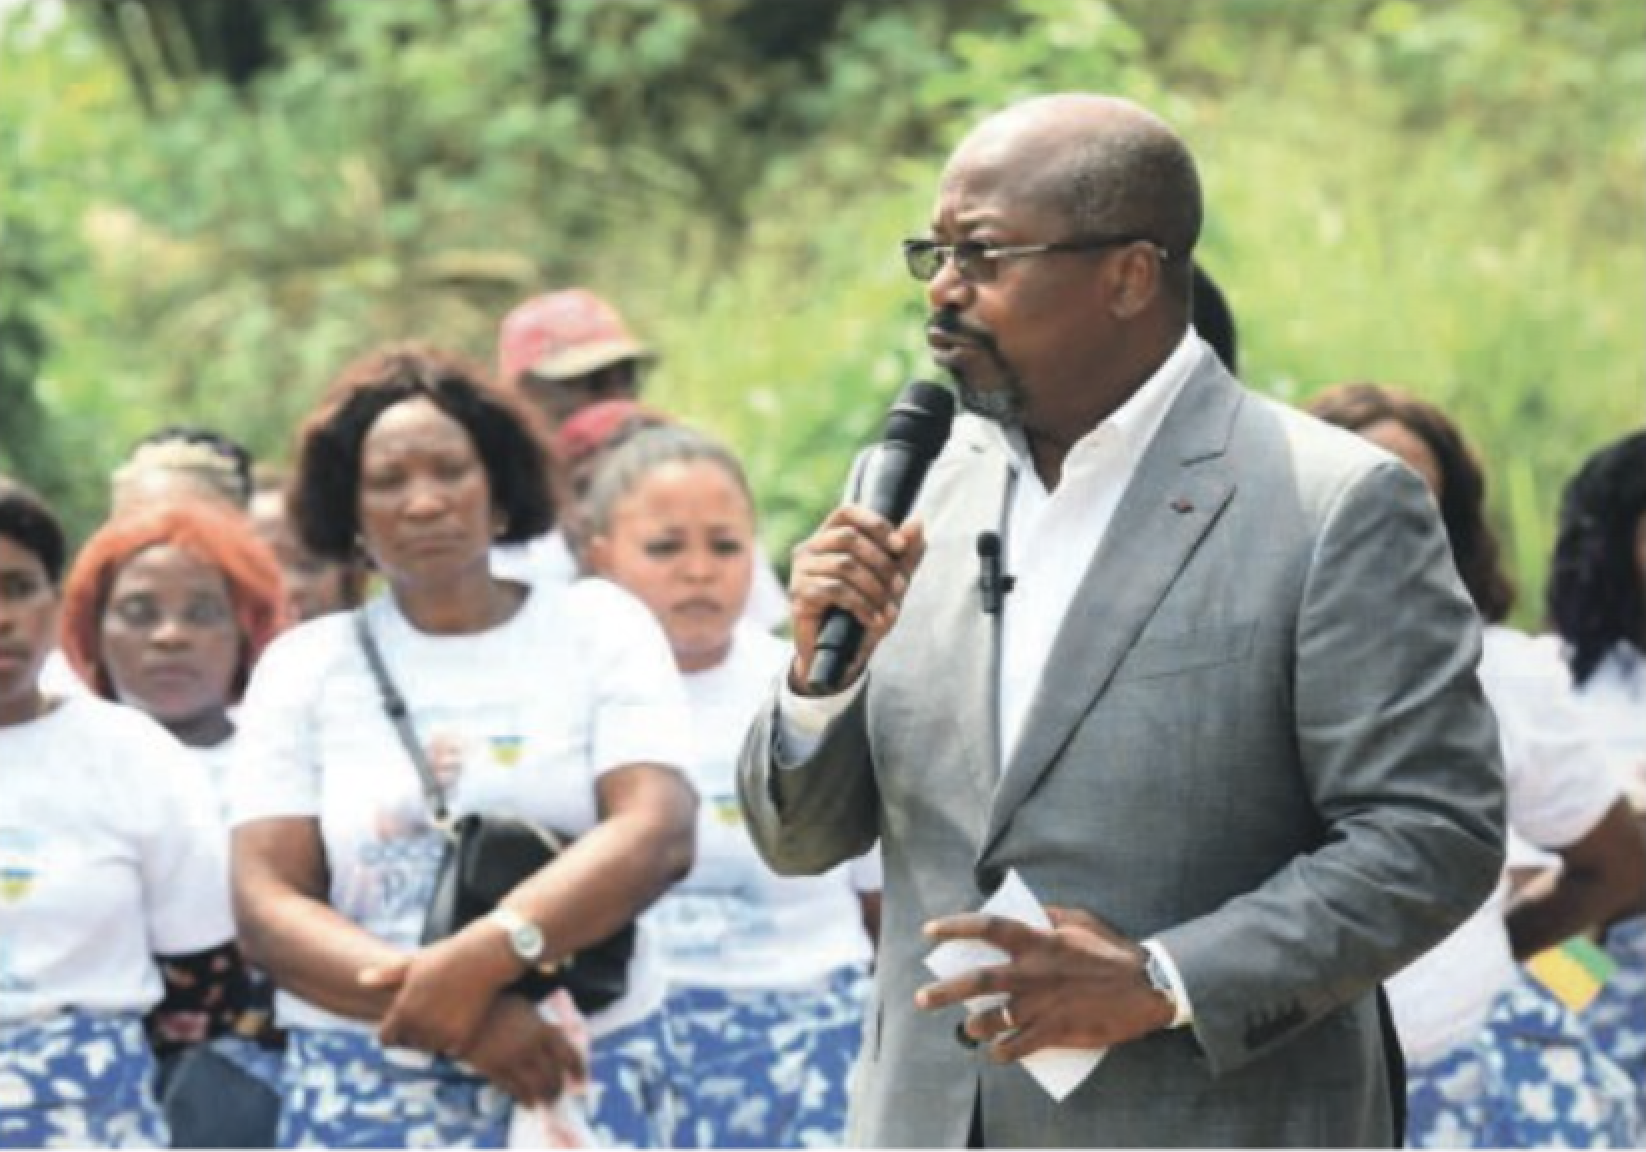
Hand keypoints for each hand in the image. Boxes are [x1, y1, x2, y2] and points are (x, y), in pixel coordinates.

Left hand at [362, 931, 511, 1056]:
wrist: (484, 957)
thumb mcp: (413, 963)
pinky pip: (451, 1050)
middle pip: (409, 1043)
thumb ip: (385, 977)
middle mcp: (418, 1027)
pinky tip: (462, 1017)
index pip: (386, 1039)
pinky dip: (455, 1039)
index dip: (394, 1029)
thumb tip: (360, 980)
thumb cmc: (446, 956)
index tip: (406, 1018)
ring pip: (430, 1048)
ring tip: (447, 1009)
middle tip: (433, 1007)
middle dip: (416, 1031)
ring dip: (435, 1037)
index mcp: (402, 1011)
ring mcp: (440, 1035)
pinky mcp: (461, 1039)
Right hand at [462, 993, 587, 1105]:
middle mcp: (531, 1048)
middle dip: (559, 1088)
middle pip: (552, 1076)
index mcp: (543, 1030)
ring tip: (547, 1101)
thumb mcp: (527, 1007)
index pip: (569, 1055)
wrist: (466, 1010)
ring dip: (544, 1097)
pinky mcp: (494, 1070)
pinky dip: (524, 1100)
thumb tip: (559, 1039)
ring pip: (535, 1087)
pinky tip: (529, 1103)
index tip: (582, 1080)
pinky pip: (513, 1090)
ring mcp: (512, 1061)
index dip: (579, 1070)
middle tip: (560, 1094)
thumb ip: (543, 1025)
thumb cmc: (499, 1003)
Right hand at [788, 504, 926, 691]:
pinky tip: (873, 619)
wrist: (841, 655)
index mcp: (829, 537)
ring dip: (875, 589)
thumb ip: (906, 552)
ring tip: (887, 610)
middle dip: (882, 563)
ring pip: (845, 565)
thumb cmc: (864, 612)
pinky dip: (862, 606)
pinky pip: (836, 590)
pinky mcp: (799, 594)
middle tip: (899, 588)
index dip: (876, 525)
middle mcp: (810, 548)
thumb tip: (917, 521)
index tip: (900, 547)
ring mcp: (801, 571)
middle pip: (849, 538)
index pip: (848, 512)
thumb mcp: (892, 581)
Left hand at [914, 906, 1173, 1061]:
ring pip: (992, 1019)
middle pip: (977, 980)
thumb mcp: (1080, 920)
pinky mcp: (1055, 1031)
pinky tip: (995, 1053)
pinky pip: (1017, 1047)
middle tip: (921, 998)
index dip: (955, 927)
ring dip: (973, 1027)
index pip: (987, 928)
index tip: (929, 932)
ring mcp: (1042, 1004)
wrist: (1146, 987)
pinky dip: (1002, 1052)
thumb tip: (1022, 912)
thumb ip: (1048, 915)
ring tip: (967, 1029)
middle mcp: (1033, 972)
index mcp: (1038, 940)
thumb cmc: (1112, 950)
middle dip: (944, 991)